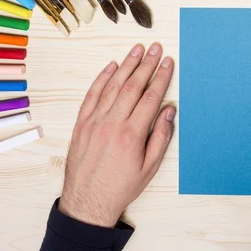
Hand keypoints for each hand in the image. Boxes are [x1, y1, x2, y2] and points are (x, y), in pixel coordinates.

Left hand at [59, 43, 175, 226]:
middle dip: (146, 64)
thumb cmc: (121, 186)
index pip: (151, 97)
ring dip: (126, 65)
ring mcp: (94, 122)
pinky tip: (111, 67)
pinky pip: (92, 95)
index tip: (168, 62)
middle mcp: (112, 123)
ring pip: (113, 86)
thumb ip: (161, 136)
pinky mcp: (82, 124)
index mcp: (132, 134)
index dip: (161, 76)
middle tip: (155, 48)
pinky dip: (102, 79)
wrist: (87, 202)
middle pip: (133, 86)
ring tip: (136, 49)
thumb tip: (169, 110)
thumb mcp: (150, 167)